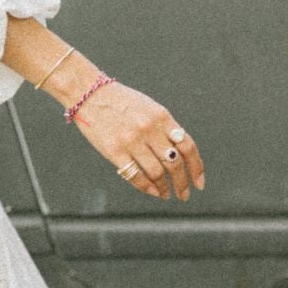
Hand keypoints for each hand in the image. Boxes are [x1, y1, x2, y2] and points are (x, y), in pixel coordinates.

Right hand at [70, 79, 204, 200]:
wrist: (88, 93)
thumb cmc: (121, 101)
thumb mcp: (149, 107)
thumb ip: (165, 128)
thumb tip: (180, 155)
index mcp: (161, 116)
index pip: (187, 147)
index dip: (196, 168)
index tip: (199, 183)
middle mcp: (149, 129)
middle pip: (174, 163)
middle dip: (182, 183)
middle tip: (184, 194)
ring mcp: (131, 140)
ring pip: (157, 172)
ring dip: (164, 188)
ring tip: (166, 194)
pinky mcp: (114, 151)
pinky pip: (135, 175)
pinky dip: (147, 187)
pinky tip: (152, 192)